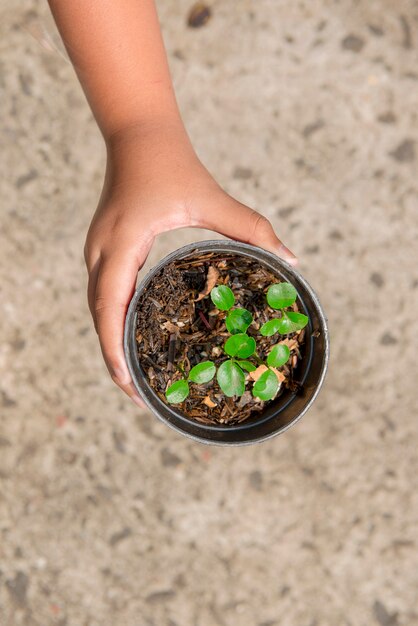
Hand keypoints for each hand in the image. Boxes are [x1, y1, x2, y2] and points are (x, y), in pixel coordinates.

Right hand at [84, 119, 296, 405]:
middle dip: (114, 360)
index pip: (109, 310)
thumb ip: (252, 228)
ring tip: (134, 376)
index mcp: (122, 246)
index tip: (130, 384)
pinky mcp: (104, 250)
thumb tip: (292, 260)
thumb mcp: (212, 199)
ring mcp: (97, 252)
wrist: (138, 134)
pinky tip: (131, 337)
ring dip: (111, 343)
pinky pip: (103, 295)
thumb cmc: (173, 164)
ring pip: (97, 310)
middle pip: (99, 319)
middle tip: (141, 396)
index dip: (115, 351)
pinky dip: (113, 322)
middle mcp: (100, 254)